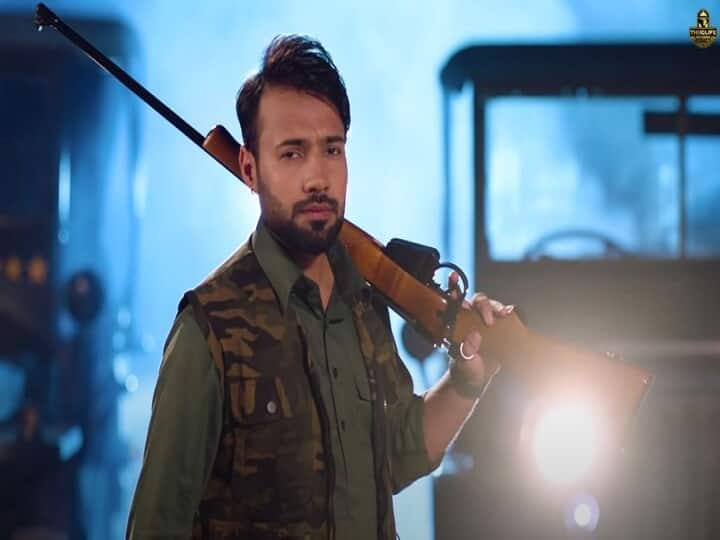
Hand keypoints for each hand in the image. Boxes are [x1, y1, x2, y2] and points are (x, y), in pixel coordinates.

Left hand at [447, 271, 512, 396]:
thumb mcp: (465, 365)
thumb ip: (466, 353)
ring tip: (504, 315)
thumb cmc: (467, 371)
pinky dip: (507, 311)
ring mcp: (483, 322)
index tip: (453, 278)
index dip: (453, 289)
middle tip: (489, 320)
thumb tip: (473, 336)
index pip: (453, 304)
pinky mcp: (498, 326)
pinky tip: (510, 315)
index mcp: (456, 326)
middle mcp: (469, 320)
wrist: (478, 380)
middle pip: (475, 301)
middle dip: (482, 305)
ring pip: (489, 304)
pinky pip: (503, 313)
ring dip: (496, 307)